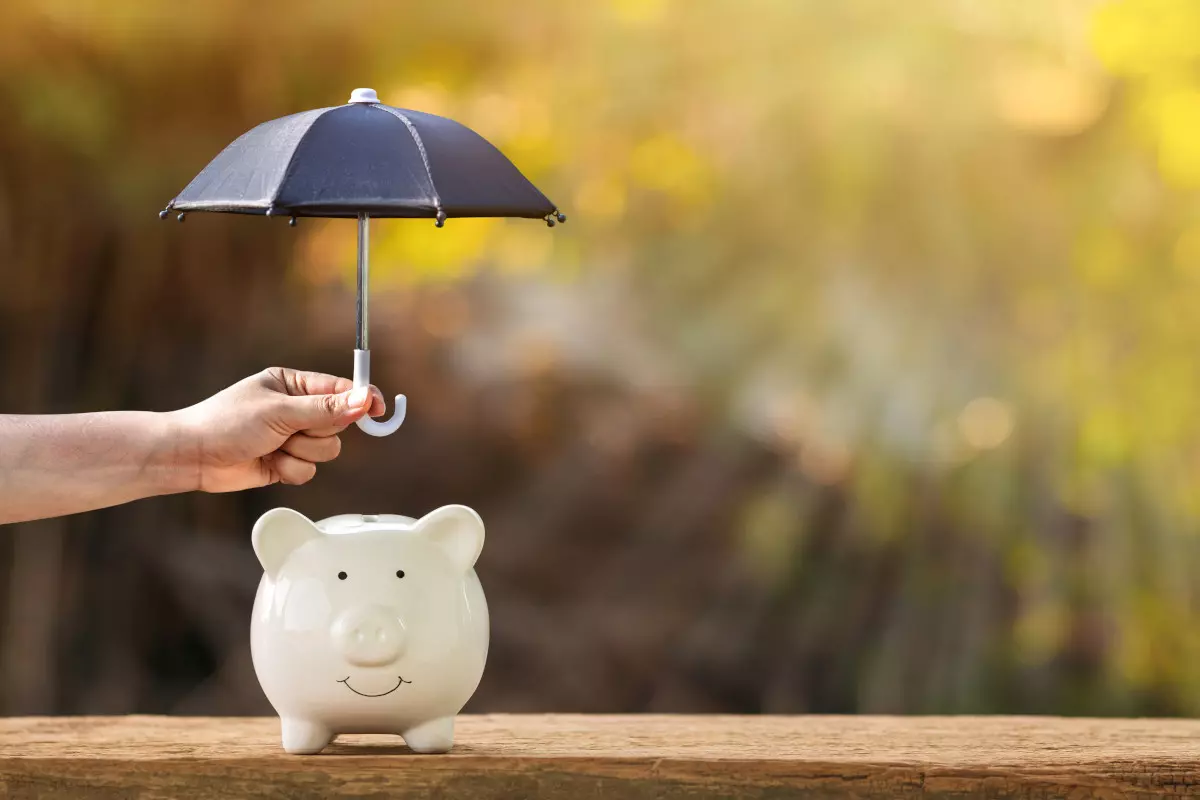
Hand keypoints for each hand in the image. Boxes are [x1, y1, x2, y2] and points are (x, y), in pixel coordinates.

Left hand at [172, 368, 385, 492]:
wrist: (193, 456)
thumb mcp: (279, 411)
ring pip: (327, 451)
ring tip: (273, 447)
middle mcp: (296, 410)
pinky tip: (267, 463)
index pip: (340, 389)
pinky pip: (309, 470)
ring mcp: (291, 438)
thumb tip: (363, 400)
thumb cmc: (226, 422)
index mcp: (293, 385)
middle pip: (338, 425)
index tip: (378, 409)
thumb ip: (325, 409)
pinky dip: (290, 470)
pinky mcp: (286, 463)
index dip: (361, 399)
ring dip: (301, 453)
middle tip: (289, 431)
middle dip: (316, 433)